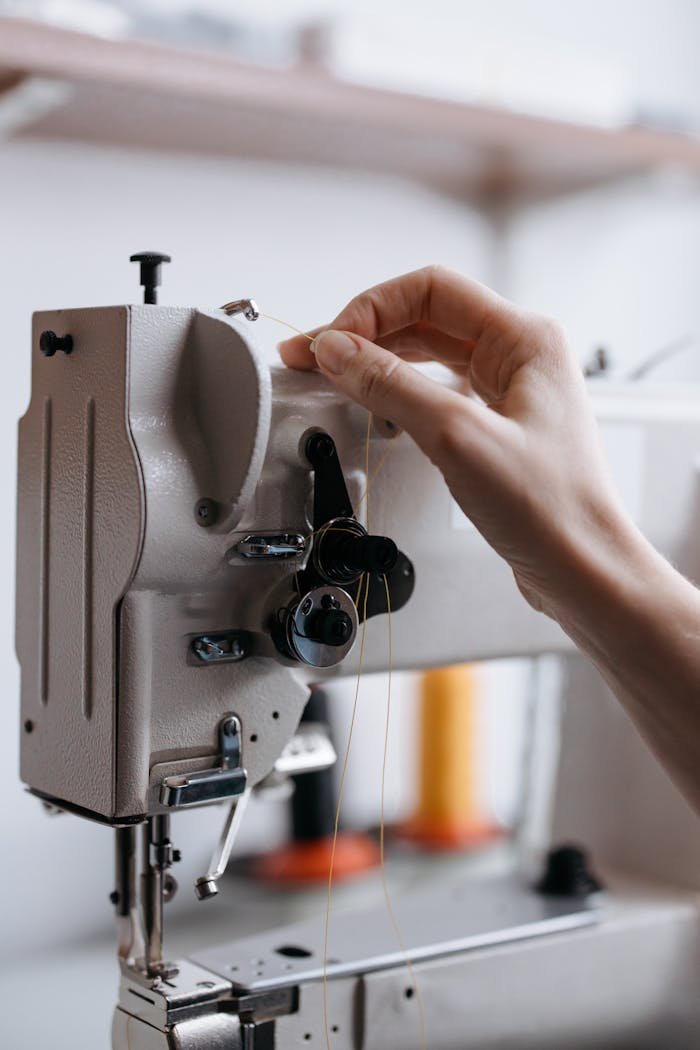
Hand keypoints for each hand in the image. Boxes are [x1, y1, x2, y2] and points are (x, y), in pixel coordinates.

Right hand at [279, 265, 629, 618]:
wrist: (582, 569)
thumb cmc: (551, 508)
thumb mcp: (458, 437)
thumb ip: (392, 385)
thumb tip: (339, 351)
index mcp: (525, 339)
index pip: (430, 290)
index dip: (371, 309)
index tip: (330, 341)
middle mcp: (519, 357)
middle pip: (424, 318)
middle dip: (364, 333)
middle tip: (312, 354)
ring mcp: (508, 392)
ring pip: (427, 354)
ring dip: (376, 361)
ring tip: (331, 373)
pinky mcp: (494, 427)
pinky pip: (435, 391)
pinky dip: (397, 392)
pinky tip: (374, 403)